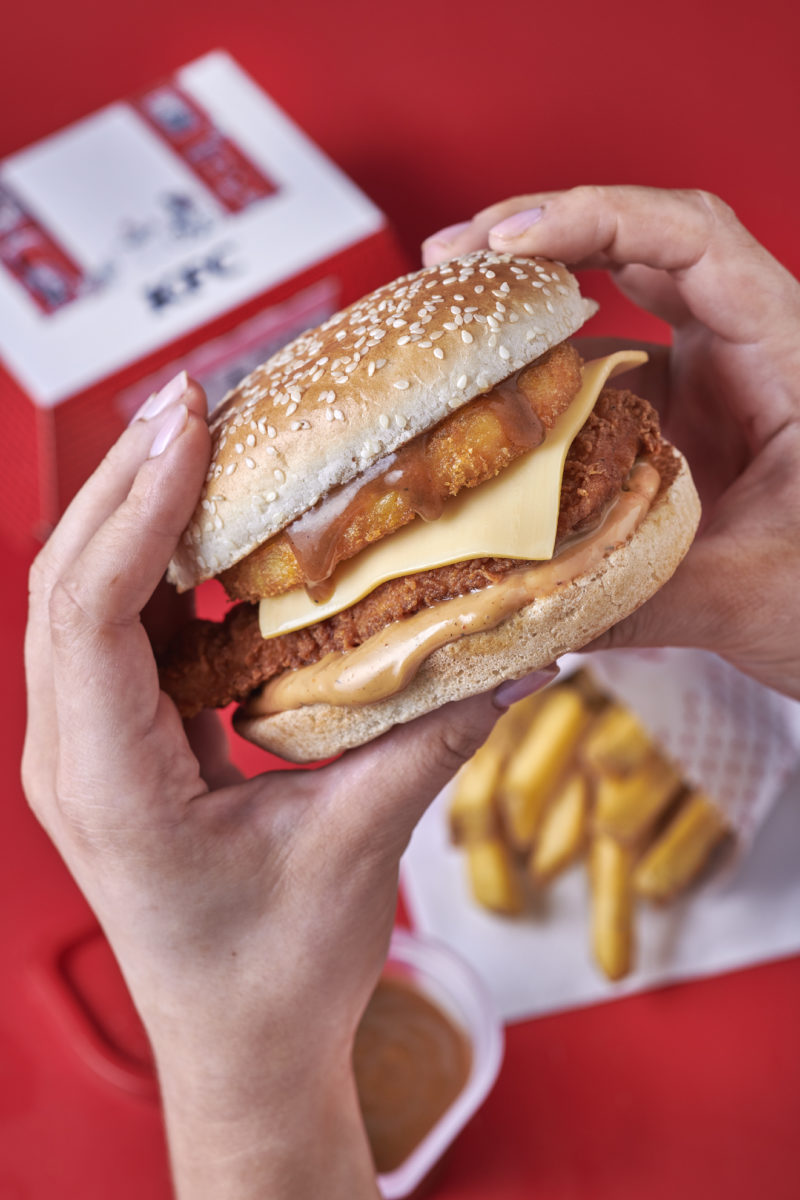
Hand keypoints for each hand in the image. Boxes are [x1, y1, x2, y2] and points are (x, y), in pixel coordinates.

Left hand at [22, 376, 515, 1198]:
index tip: (187, 422)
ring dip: (135, 510)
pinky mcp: (121, 741)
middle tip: (195, 397)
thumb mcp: (356, 849)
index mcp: (112, 784)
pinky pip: (121, 628)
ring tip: (201, 436)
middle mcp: (77, 756)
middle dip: (127, 479)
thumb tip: (516, 653)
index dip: (134, 507)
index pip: (89, 614)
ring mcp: (89, 747)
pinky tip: (213, 523)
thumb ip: (430, 740)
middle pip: (68, 582)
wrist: (240, 1048)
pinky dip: (157, 563)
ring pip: (84, 596)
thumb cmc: (274, 975)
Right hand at [424, 186, 799, 697]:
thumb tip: (524, 605)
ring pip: (611, 304)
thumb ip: (641, 596)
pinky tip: (490, 404)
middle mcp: (742, 343)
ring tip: (450, 324)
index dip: (597, 219)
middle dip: (540, 235)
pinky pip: (599, 373)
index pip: (693, 240)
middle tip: (450, 260)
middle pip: (638, 243)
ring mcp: (706, 375)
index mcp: (783, 350)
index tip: (507, 243)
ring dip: (530, 306)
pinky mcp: (674, 411)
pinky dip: (542, 378)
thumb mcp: (746, 595)